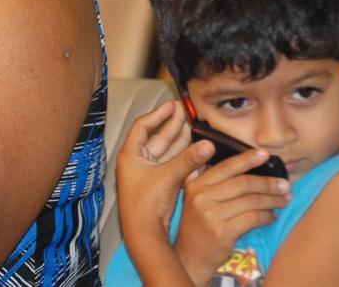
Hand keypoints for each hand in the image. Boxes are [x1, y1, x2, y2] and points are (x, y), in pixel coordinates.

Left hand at [116, 101, 199, 236]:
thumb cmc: (145, 205)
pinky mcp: (158, 183)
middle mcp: (138, 161)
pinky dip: (183, 156)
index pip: (143, 126)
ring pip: (166, 150)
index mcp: (131, 155)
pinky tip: (195, 148)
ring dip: (179, 139)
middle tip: (186, 112)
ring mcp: (148, 172)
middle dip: (172, 125)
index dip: (158, 115)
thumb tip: (207, 145)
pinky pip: (172, 163)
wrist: (143, 232)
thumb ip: (188, 160)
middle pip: (156, 136)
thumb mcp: (168, 177)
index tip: (171, 105)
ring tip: (193, 125)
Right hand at [173, 148, 291, 283]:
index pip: (226, 167)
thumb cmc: (199, 226)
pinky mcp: (222, 232)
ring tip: (285, 200)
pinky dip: (267, 216)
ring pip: (251, 201)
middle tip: (285, 184)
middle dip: (268, 183)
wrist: (189, 257)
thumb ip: (214, 183)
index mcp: (195, 184)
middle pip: (242, 184)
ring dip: (272, 200)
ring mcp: (211, 214)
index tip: (265, 154)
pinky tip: (272, 217)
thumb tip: (247, 167)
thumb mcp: (198, 200)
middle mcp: (201, 196)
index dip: (247, 159)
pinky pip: (253, 218)